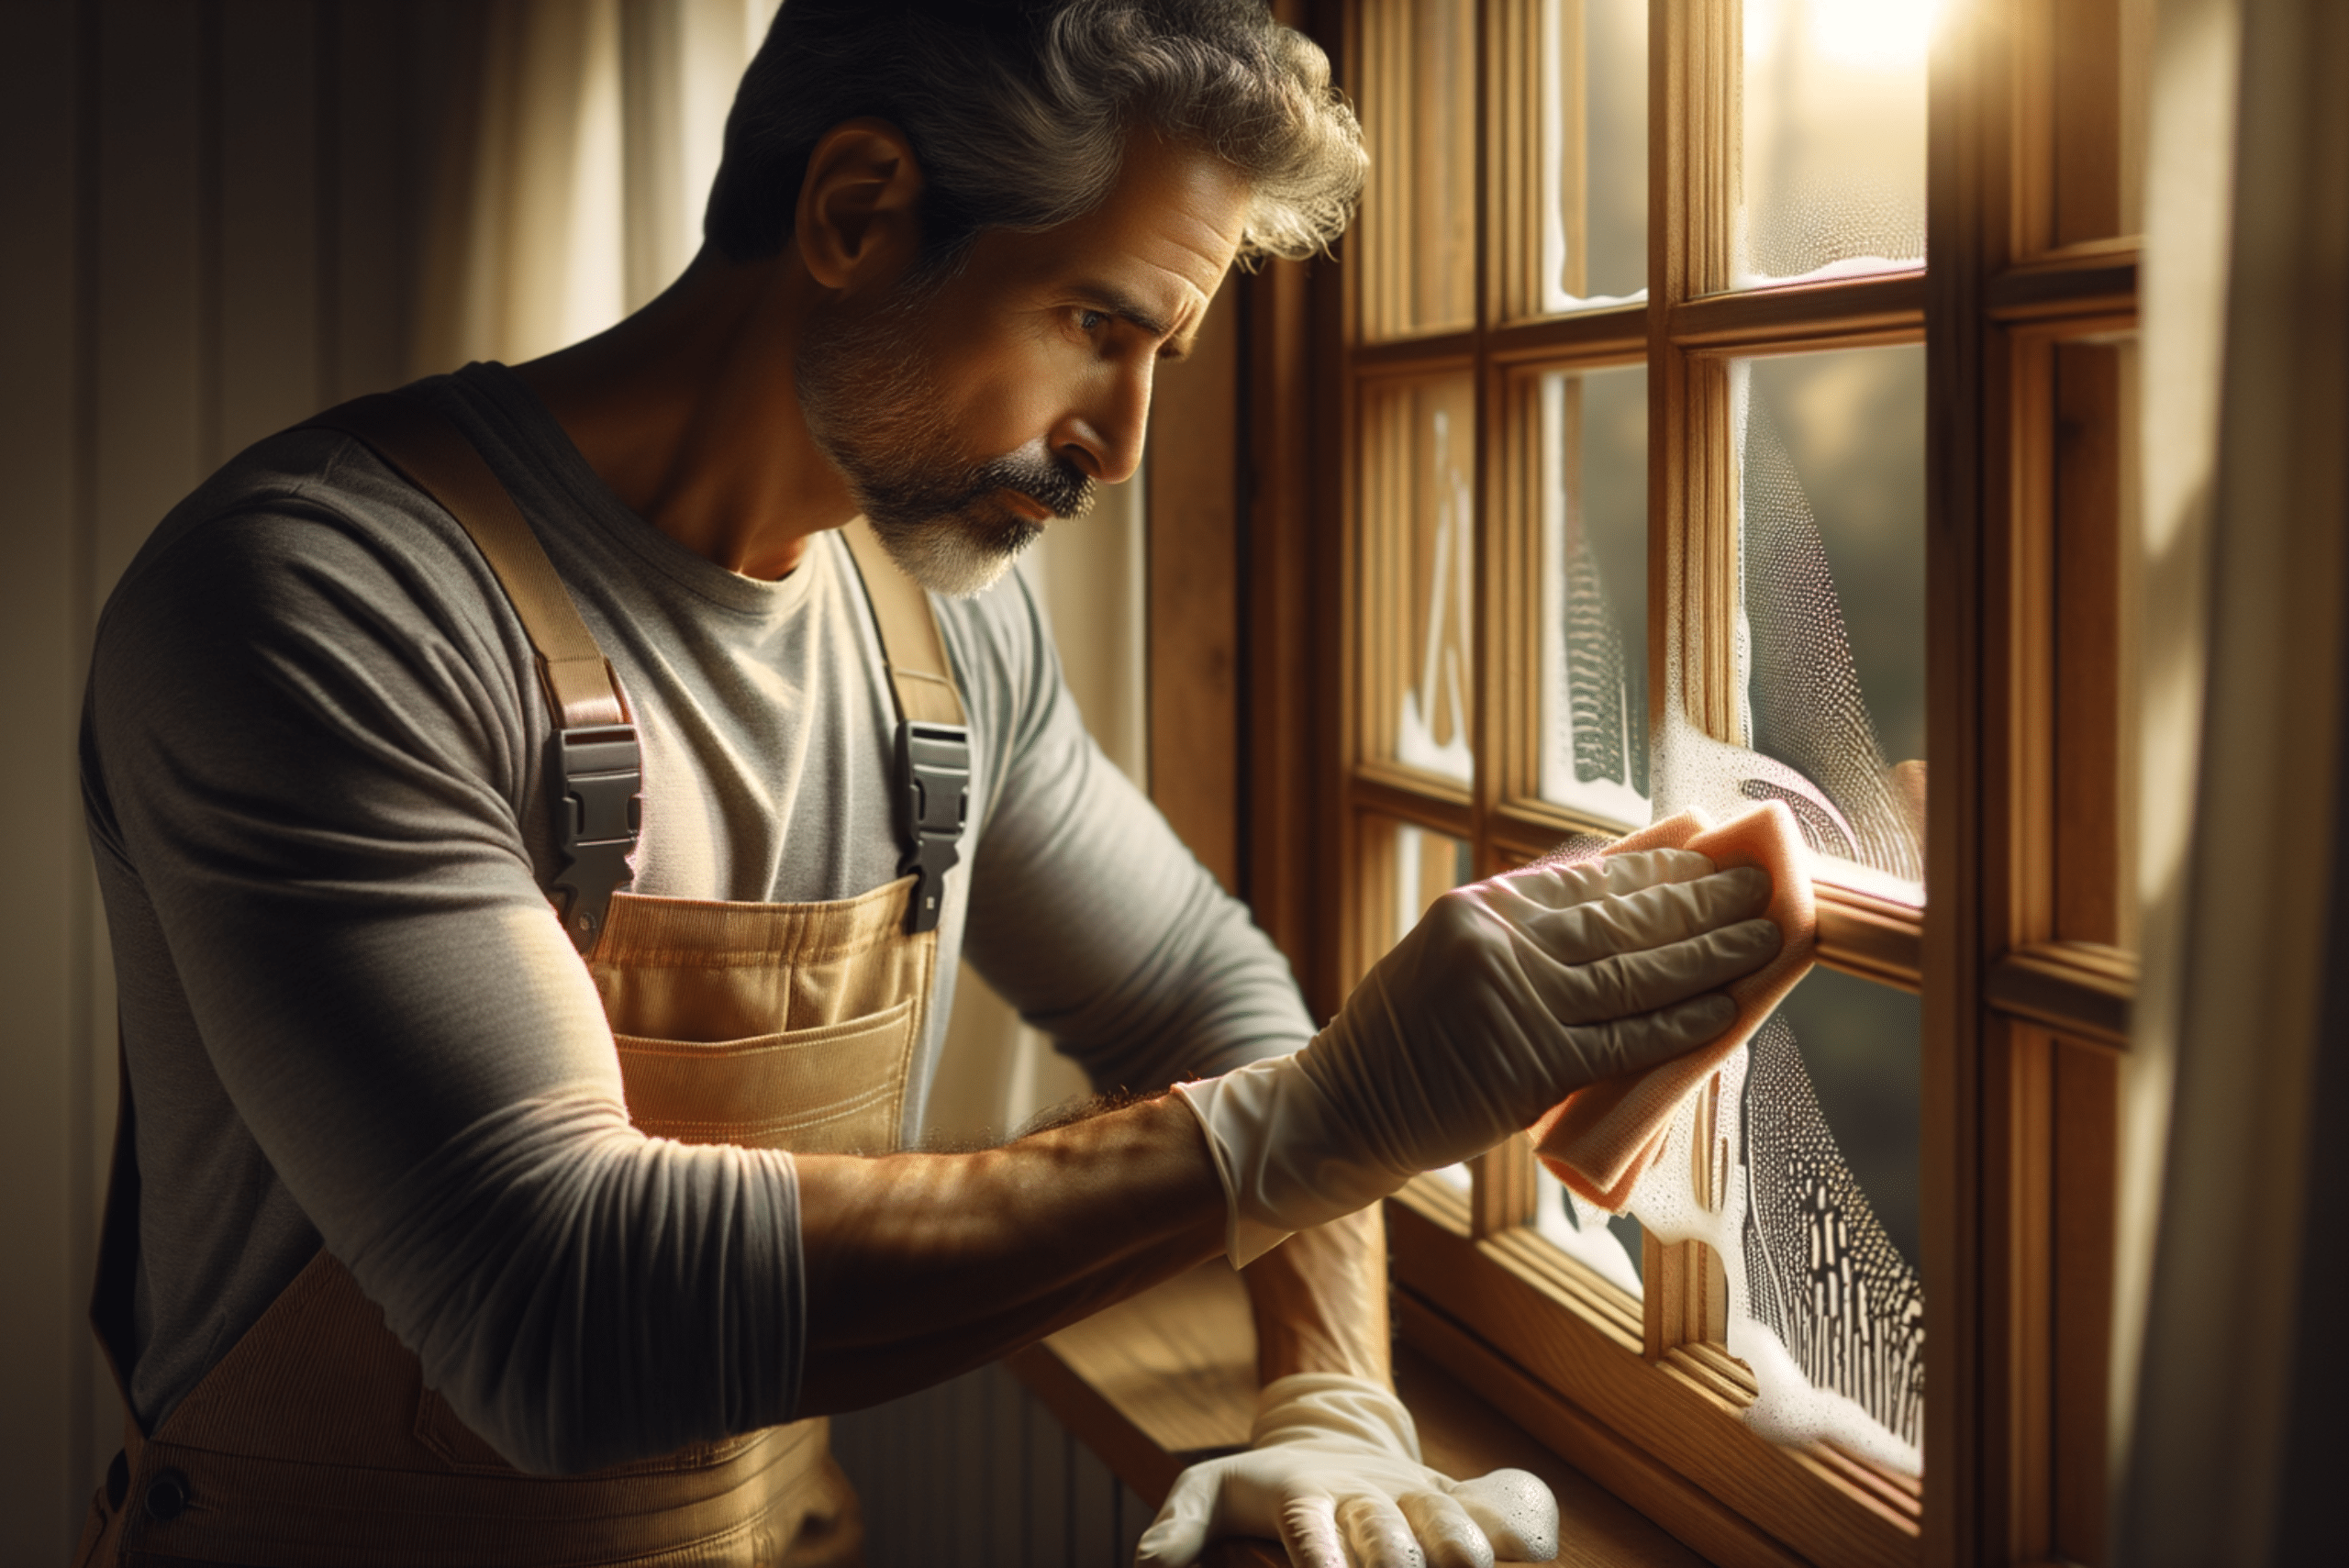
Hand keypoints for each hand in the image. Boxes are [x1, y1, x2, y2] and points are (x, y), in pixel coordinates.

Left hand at [1137, 1374, 1555, 1567]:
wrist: (1331, 1436)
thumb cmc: (1263, 1484)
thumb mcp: (1211, 1491)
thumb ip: (1178, 1523)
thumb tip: (1146, 1563)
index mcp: (1303, 1493)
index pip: (1309, 1524)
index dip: (1319, 1554)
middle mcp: (1364, 1493)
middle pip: (1385, 1529)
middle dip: (1395, 1559)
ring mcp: (1413, 1495)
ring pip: (1444, 1516)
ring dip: (1460, 1543)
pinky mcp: (1455, 1498)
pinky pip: (1497, 1505)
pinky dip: (1520, 1519)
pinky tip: (1542, 1543)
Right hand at [1176, 849, 1776, 1262]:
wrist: (1342, 1108)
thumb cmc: (1405, 1039)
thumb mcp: (1449, 955)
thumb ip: (1521, 924)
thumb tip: (1611, 879)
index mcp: (1481, 907)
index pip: (1591, 877)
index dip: (1661, 864)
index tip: (1715, 847)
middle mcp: (1497, 942)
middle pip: (1623, 917)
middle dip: (1703, 898)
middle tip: (1764, 879)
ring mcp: (1514, 1003)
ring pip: (1635, 973)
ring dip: (1711, 953)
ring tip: (1768, 934)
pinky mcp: (1529, 1067)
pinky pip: (1624, 1041)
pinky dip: (1681, 1023)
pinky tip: (1726, 1007)